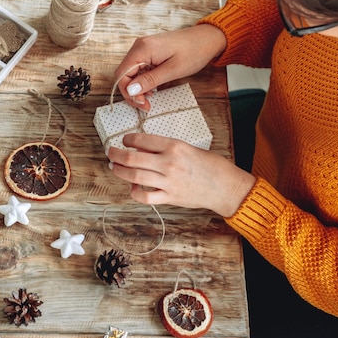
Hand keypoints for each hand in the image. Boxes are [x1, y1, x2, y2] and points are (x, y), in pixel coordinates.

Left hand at [107, 133, 255, 216]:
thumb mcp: (190, 148)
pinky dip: (134, 192)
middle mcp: (169, 163)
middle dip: (116, 154)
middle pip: (132, 158)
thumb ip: (167, 149)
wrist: (226, 187)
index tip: (125, 140)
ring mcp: (167, 182)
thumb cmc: (212, 166)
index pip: (142, 140)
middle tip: (111, 152)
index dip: (128, 139)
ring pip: (133, 176)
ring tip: (114, 167)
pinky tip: (132, 187)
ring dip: (119, 171)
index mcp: (175, 147)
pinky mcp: (169, 198)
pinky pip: (144, 196)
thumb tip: (144, 149)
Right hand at [114, 24, 226, 109]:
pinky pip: (139, 69)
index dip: (128, 92)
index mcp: (143, 48)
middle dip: (132, 92)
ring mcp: (143, 48)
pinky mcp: (149, 52)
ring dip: (137, 88)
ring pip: (131, 73)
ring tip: (151, 98)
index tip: (142, 104)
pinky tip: (153, 88)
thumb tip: (131, 90)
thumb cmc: (194, 51)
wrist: (207, 39)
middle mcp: (139, 46)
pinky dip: (143, 81)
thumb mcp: (173, 70)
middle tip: (146, 105)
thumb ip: (150, 80)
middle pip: (124, 74)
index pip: (122, 74)